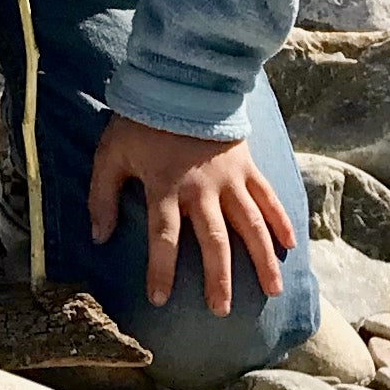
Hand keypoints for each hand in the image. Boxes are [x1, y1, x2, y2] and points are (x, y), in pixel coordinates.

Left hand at [87, 115, 297, 316]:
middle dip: (218, 278)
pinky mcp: (247, 165)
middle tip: (221, 310)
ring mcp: (229, 178)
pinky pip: (268, 197)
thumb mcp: (110, 154)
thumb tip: (98, 238)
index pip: (163, 237)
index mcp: (165, 186)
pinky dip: (281, 220)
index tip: (159, 300)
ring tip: (272, 291)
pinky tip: (291, 245)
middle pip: (214, 240)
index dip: (160, 270)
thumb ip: (101, 196)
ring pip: (250, 225)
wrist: (179, 80)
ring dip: (262, 259)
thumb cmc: (139, 121)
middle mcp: (202, 188)